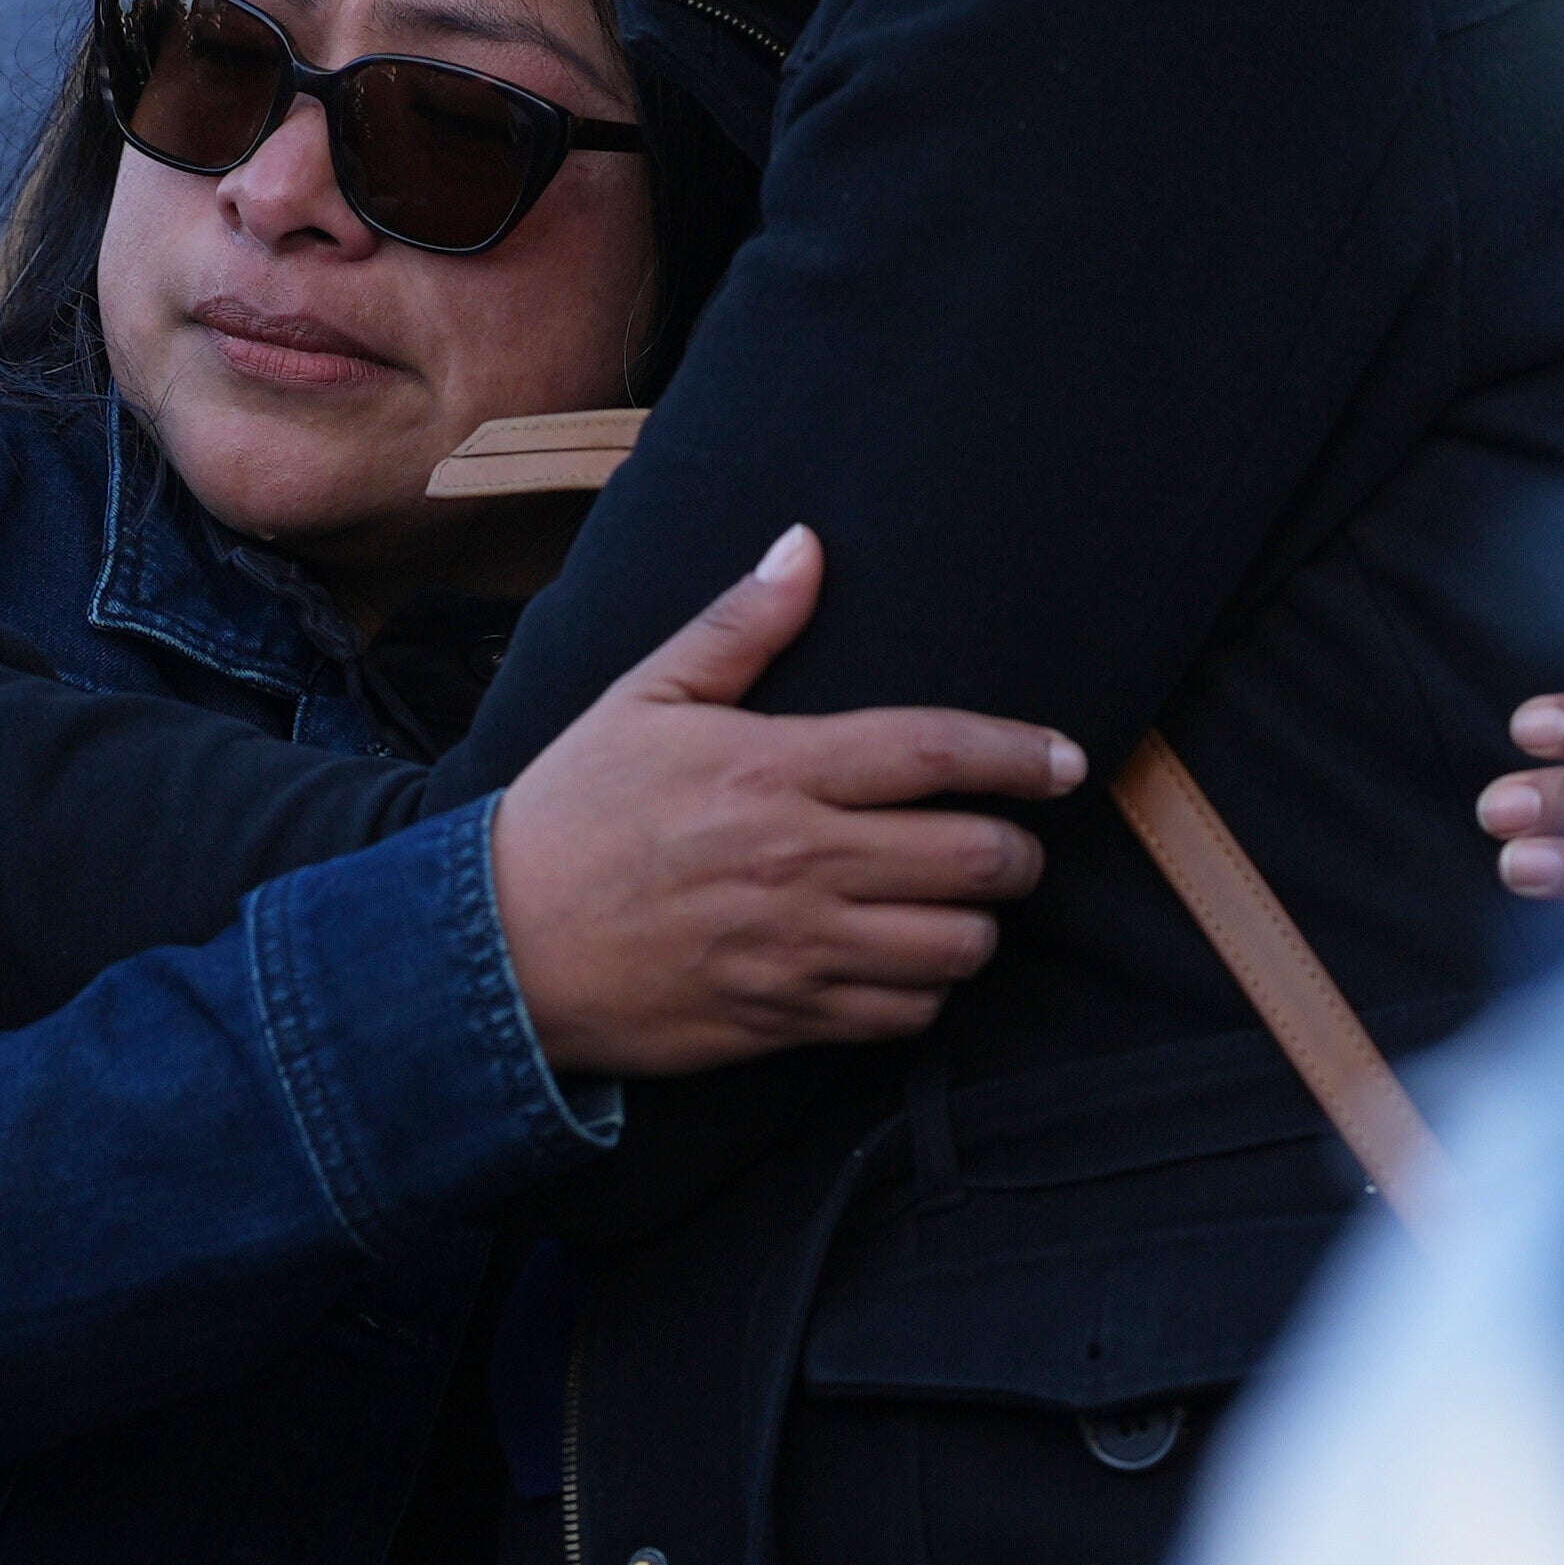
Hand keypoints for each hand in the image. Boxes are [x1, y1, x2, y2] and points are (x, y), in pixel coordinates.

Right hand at [491, 528, 1081, 1074]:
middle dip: (1017, 851)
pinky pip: (901, 1017)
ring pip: (953, 949)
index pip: (931, 753)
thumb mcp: (643, 699)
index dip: (1017, 754)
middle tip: (1014, 842)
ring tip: (961, 905)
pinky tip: (906, 964)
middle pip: (970, 859)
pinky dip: (925, 992)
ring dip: (977, 926)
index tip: (1066, 759)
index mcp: (772, 769)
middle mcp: (798, 861)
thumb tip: (806, 546)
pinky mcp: (782, 1019)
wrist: (497, 950)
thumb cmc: (572, 812)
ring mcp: (795, 949)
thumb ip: (739, 626)